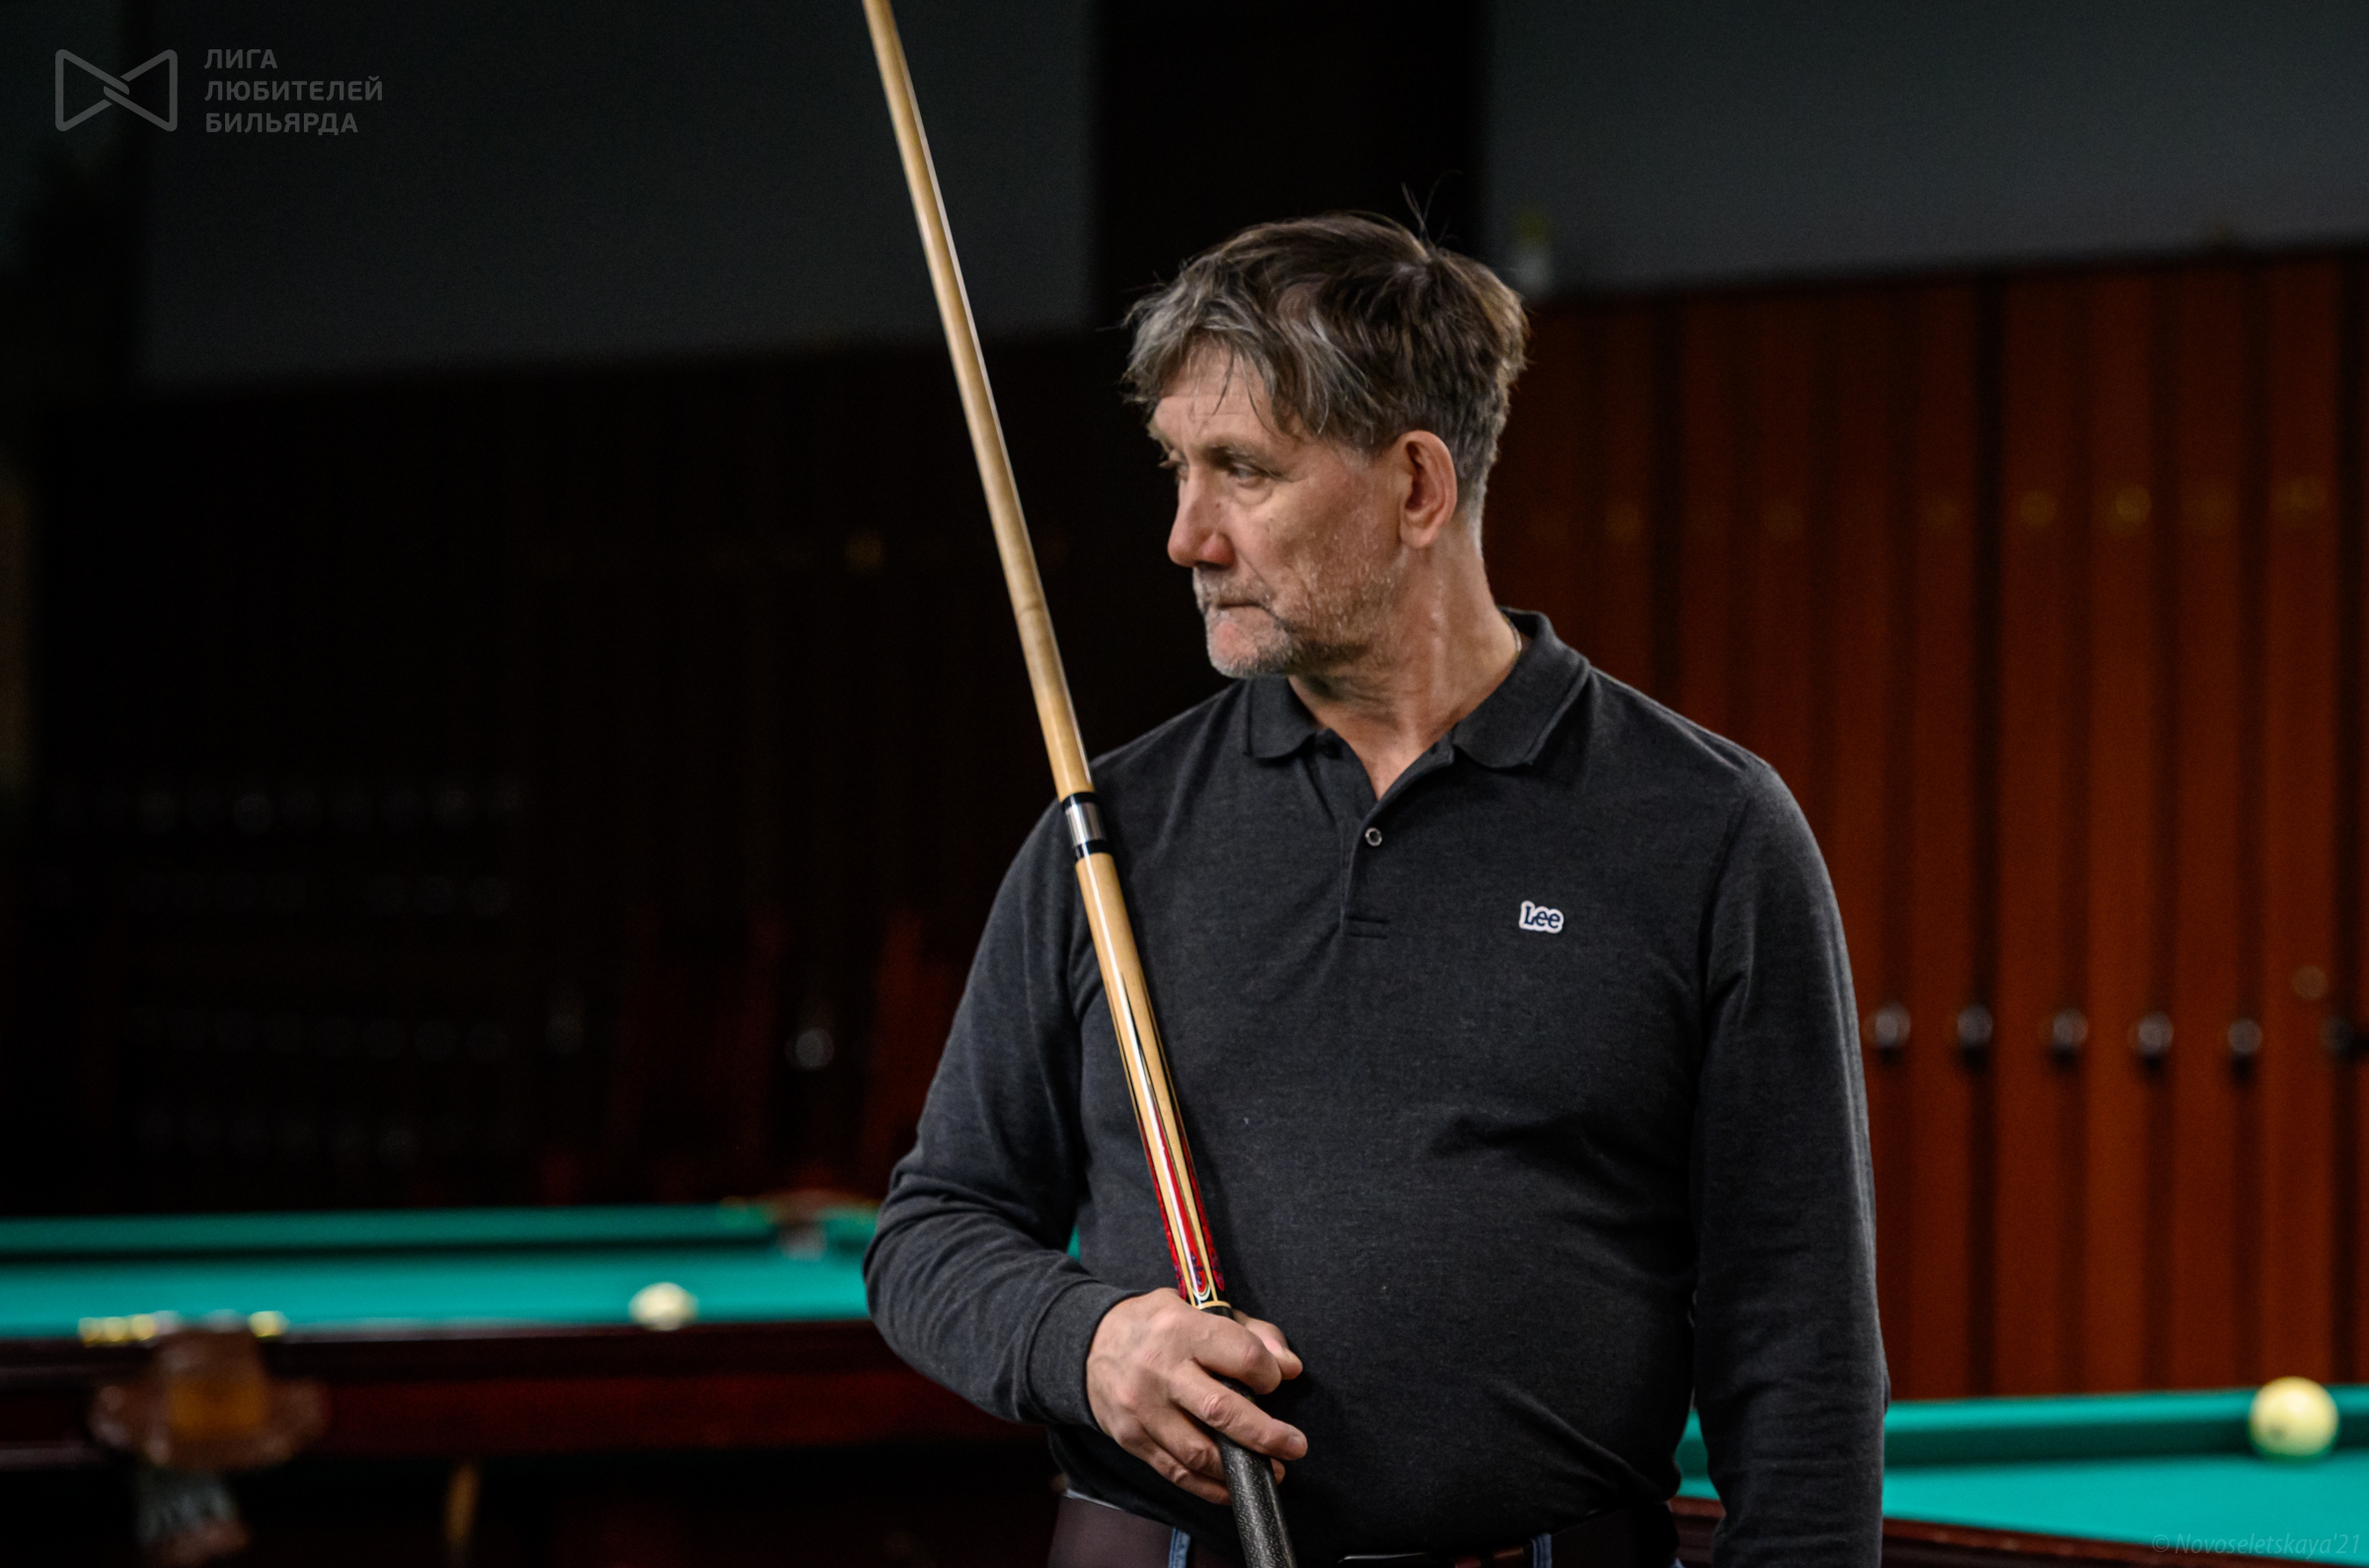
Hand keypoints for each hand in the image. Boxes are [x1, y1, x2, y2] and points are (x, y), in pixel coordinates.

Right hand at [1085, 1289, 1305, 1503]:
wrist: (1087, 1342)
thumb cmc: (1157, 1325)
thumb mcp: (1200, 1308)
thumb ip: (1250, 1333)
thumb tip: (1290, 1367)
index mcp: (1182, 1329)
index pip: (1241, 1356)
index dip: (1270, 1373)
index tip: (1276, 1379)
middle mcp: (1160, 1370)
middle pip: (1222, 1410)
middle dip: (1266, 1434)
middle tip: (1295, 1445)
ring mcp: (1143, 1409)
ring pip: (1199, 1451)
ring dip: (1241, 1468)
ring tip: (1273, 1468)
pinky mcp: (1132, 1438)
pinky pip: (1177, 1472)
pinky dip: (1210, 1487)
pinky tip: (1234, 1486)